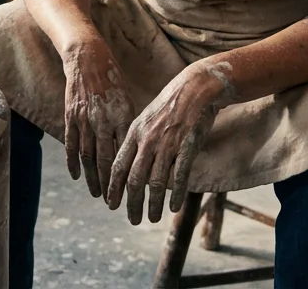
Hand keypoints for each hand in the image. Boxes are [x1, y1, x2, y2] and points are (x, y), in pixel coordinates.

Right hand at [61, 35, 134, 199]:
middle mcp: (103, 119)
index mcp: (122, 115)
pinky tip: (77, 176)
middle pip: (106, 158)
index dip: (130, 173)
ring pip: (88, 155)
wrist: (87, 58)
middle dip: (111, 184)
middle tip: (115, 204)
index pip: (127, 152)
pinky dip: (73, 162)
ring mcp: (85, 118)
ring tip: (98, 195)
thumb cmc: (113, 80)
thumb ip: (131, 124)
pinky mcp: (71, 116)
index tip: (136, 193)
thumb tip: (140, 151)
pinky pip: (72, 143)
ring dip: (93, 178)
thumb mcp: (128, 100)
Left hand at [106, 62, 230, 224]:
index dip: (114, 188)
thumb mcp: (146, 120)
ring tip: (153, 217)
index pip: (118, 167)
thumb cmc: (170, 105)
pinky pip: (178, 176)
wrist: (195, 88)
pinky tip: (173, 206)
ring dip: (154, 204)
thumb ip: (137, 143)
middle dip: (132, 203)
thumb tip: (129, 168)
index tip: (111, 204)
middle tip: (133, 219)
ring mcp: (167, 144)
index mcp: (134, 133)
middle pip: (135, 179)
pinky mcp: (186, 147)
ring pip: (156, 182)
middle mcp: (147, 140)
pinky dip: (175, 194)